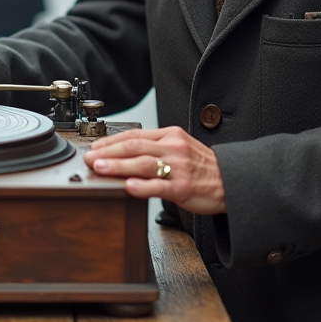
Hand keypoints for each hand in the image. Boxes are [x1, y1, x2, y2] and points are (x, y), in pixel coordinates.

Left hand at [83, 126, 226, 214]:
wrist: (231, 180)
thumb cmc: (203, 167)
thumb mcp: (180, 148)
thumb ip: (156, 148)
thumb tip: (125, 153)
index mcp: (170, 136)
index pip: (135, 135)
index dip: (111, 141)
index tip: (94, 148)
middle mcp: (173, 148)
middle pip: (135, 146)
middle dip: (108, 153)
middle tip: (89, 158)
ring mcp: (178, 168)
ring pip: (143, 163)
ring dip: (118, 166)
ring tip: (100, 169)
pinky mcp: (183, 187)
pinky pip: (159, 186)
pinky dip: (141, 186)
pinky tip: (128, 187)